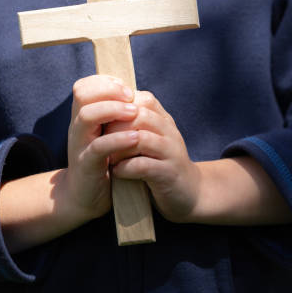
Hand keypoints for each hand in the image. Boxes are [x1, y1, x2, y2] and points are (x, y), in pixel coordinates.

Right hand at [66, 75, 139, 221]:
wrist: (87, 196)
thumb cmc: (104, 161)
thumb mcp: (108, 134)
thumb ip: (115, 116)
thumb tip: (135, 92)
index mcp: (84, 117)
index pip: (84, 87)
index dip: (104, 82)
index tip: (126, 89)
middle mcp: (78, 127)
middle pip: (83, 96)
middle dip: (110, 91)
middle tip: (131, 97)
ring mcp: (80, 145)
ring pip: (87, 116)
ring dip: (113, 110)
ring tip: (134, 113)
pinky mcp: (87, 164)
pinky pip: (98, 147)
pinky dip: (117, 140)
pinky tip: (135, 138)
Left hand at [105, 91, 199, 222]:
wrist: (189, 193)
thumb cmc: (162, 164)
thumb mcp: (153, 139)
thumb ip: (138, 124)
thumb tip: (109, 107)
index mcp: (165, 122)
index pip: (144, 99)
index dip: (121, 106)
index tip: (105, 119)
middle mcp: (170, 133)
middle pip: (140, 115)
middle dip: (115, 126)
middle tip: (101, 138)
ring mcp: (171, 153)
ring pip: (141, 139)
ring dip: (118, 147)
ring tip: (108, 156)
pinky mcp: (168, 174)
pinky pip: (143, 165)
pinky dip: (125, 168)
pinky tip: (117, 172)